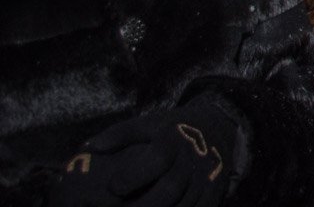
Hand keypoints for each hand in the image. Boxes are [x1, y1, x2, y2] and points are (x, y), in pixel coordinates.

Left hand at [50, 98, 238, 206]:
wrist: (218, 125)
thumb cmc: (174, 127)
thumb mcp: (149, 123)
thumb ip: (119, 134)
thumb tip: (87, 147)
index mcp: (174, 139)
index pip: (155, 160)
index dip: (133, 176)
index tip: (113, 186)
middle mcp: (192, 158)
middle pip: (169, 190)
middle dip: (142, 206)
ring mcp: (207, 177)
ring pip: (183, 206)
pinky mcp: (215, 190)